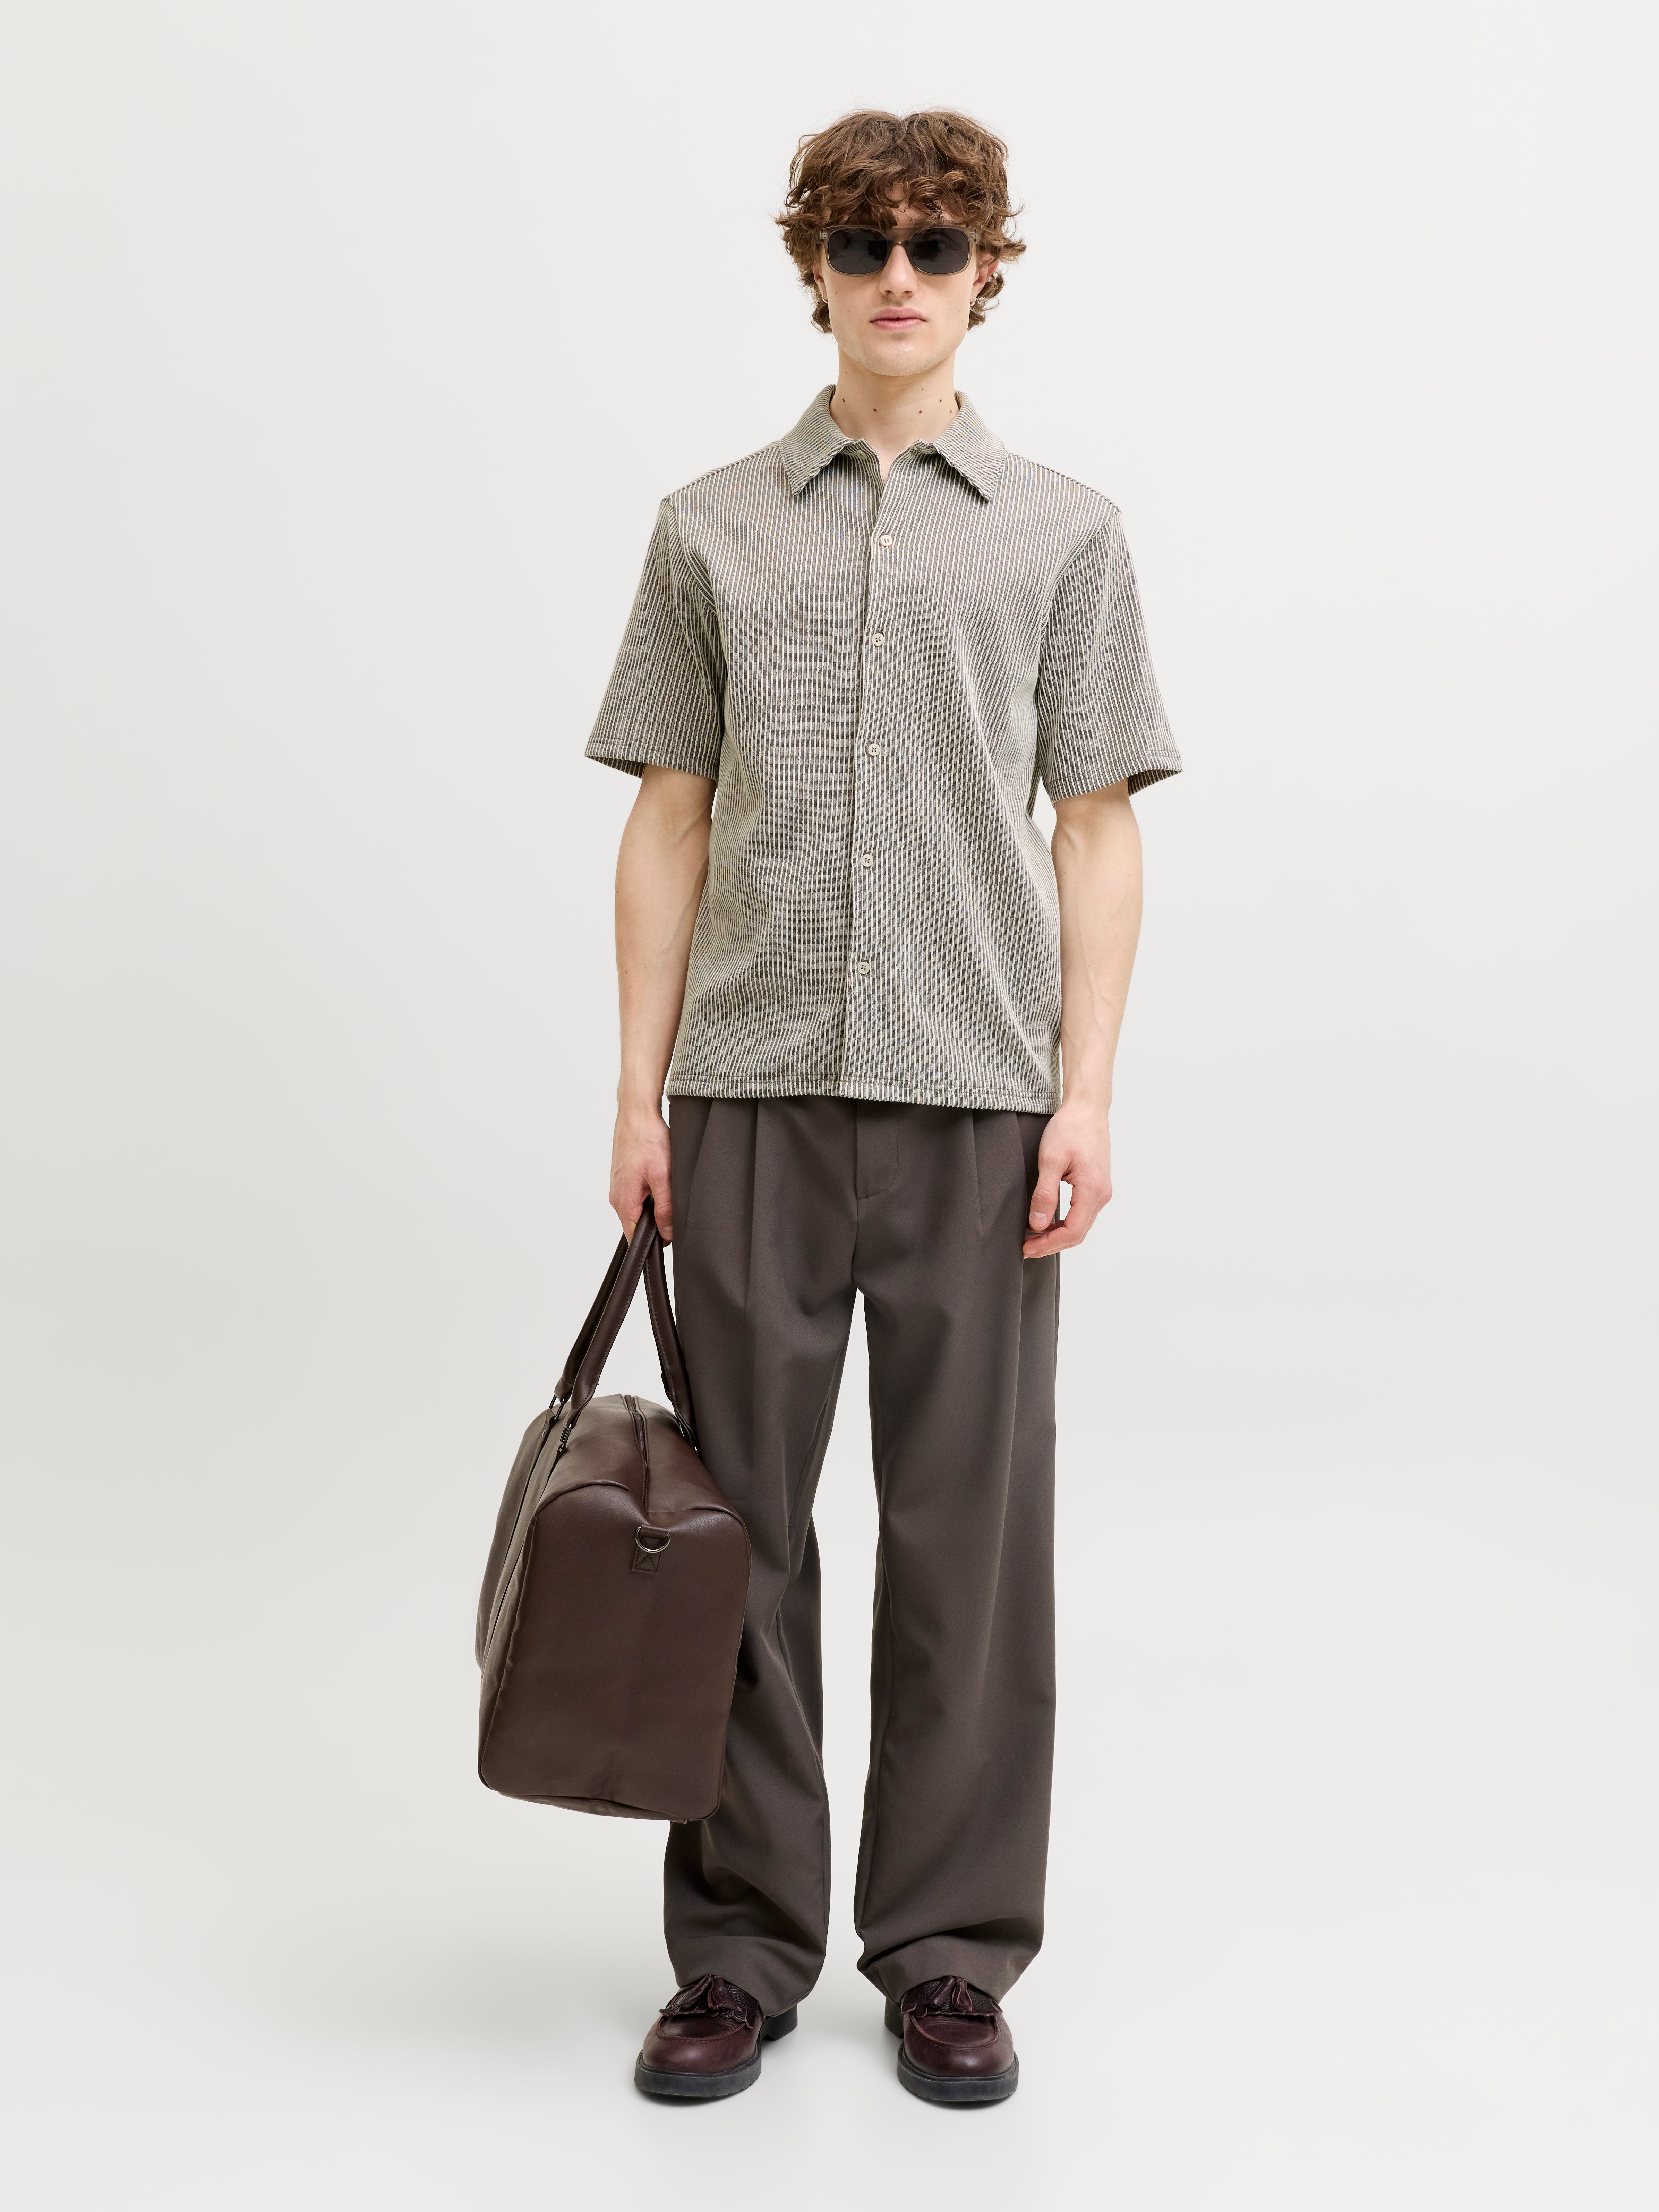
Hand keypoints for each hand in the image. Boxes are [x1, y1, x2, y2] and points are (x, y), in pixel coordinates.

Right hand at [610, 1101, 673, 1240]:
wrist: (637, 1114)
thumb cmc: (647, 1140)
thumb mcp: (663, 1177)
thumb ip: (665, 1208)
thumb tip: (667, 1233)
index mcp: (624, 1201)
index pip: (634, 1237)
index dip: (653, 1241)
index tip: (670, 1234)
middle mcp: (617, 1197)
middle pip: (637, 1224)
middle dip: (656, 1221)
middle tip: (673, 1206)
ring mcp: (619, 1187)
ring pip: (639, 1208)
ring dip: (654, 1204)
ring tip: (665, 1187)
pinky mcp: (624, 1178)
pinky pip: (637, 1195)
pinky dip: (650, 1192)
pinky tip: (659, 1178)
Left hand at [1023, 1099, 1111, 1257]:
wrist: (1087, 1108)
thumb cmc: (1069, 1128)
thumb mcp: (1050, 1159)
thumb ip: (1045, 1194)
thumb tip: (1038, 1224)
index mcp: (1092, 1190)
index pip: (1072, 1231)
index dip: (1048, 1244)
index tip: (1026, 1248)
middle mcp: (1102, 1194)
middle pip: (1077, 1233)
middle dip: (1051, 1244)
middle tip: (1026, 1248)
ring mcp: (1101, 1191)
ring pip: (1080, 1225)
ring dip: (1057, 1235)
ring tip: (1032, 1238)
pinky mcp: (1096, 1186)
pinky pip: (1081, 1214)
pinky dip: (1064, 1223)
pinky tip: (1046, 1222)